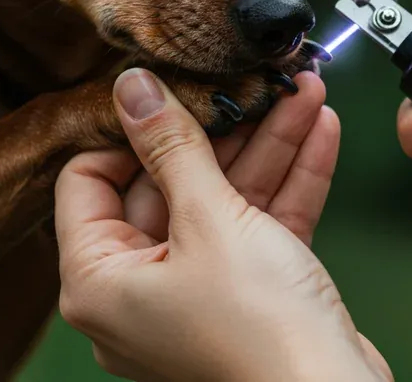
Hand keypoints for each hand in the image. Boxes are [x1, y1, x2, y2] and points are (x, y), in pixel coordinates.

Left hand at [56, 70, 389, 381]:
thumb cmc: (259, 331)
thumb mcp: (210, 220)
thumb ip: (172, 147)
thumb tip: (131, 87)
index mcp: (99, 282)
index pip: (89, 181)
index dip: (128, 130)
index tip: (171, 86)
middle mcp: (141, 291)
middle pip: (169, 184)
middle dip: (223, 129)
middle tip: (251, 80)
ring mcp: (199, 294)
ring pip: (225, 200)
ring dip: (269, 144)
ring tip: (301, 90)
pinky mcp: (252, 296)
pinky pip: (261, 226)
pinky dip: (290, 181)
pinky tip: (321, 130)